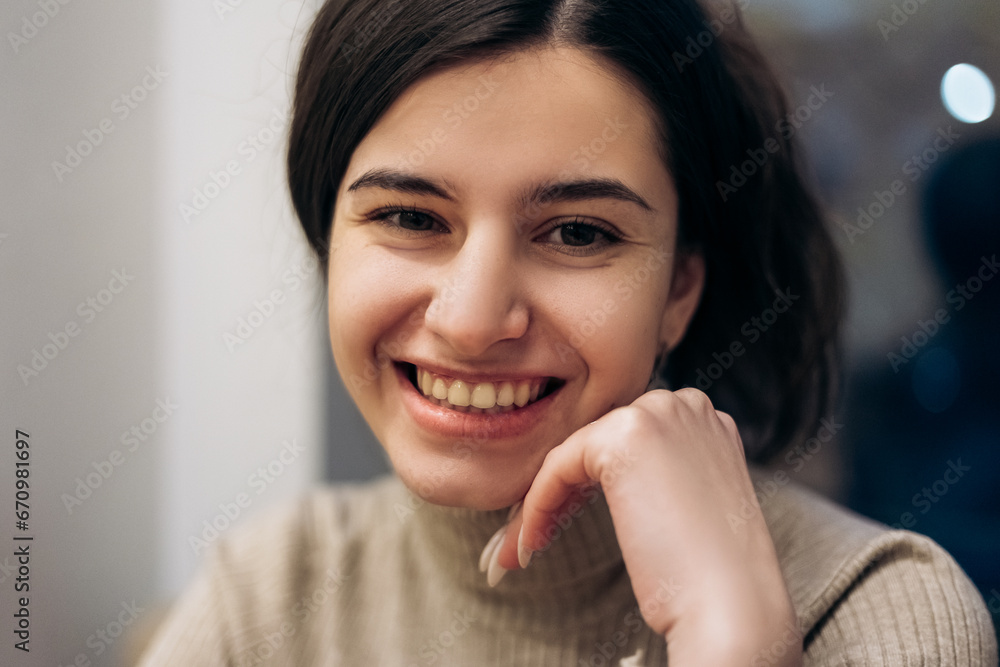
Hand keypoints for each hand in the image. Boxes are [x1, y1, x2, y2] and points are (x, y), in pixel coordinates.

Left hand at [483, 388, 802, 665]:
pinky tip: (530, 544)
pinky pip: (558, 467)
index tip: (561, 525)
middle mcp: (684, 405)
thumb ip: (658, 477)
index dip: (587, 486)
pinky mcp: (623, 437)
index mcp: (705, 420)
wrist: (730, 605)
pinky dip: (537, 506)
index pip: (626, 442)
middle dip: (560, 491)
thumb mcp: (688, 506)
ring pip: (573, 454)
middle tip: (532, 538)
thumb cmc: (711, 575)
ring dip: (543, 502)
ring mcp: (656, 414)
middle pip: (597, 442)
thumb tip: (603, 483)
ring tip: (525, 547)